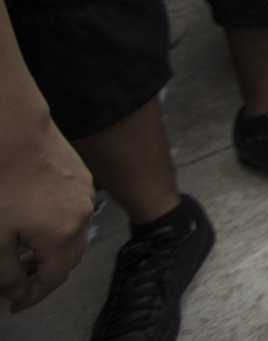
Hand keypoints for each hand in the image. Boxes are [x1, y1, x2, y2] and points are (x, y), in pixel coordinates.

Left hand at [0, 114, 92, 313]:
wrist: (17, 134)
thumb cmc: (3, 188)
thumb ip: (6, 272)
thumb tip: (16, 289)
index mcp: (64, 238)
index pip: (53, 279)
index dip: (33, 296)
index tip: (14, 305)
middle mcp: (84, 218)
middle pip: (69, 259)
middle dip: (45, 275)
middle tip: (20, 281)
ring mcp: (86, 194)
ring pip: (74, 234)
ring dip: (53, 250)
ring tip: (26, 252)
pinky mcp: (83, 175)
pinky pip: (75, 212)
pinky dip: (59, 227)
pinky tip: (37, 220)